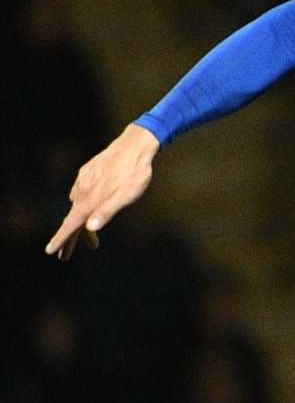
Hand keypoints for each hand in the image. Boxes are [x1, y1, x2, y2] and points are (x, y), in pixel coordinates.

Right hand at [45, 124, 159, 259]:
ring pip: (78, 206)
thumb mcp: (126, 195)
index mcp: (90, 199)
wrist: (135, 145)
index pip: (71, 224)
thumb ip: (108, 211)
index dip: (61, 239)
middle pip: (73, 219)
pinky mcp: (87, 173)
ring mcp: (83, 180)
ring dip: (80, 223)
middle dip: (69, 239)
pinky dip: (83, 205)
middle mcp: (82, 190)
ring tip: (89, 238)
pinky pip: (81, 192)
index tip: (51, 251)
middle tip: (64, 257)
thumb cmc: (135, 173)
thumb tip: (90, 228)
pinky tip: (89, 207)